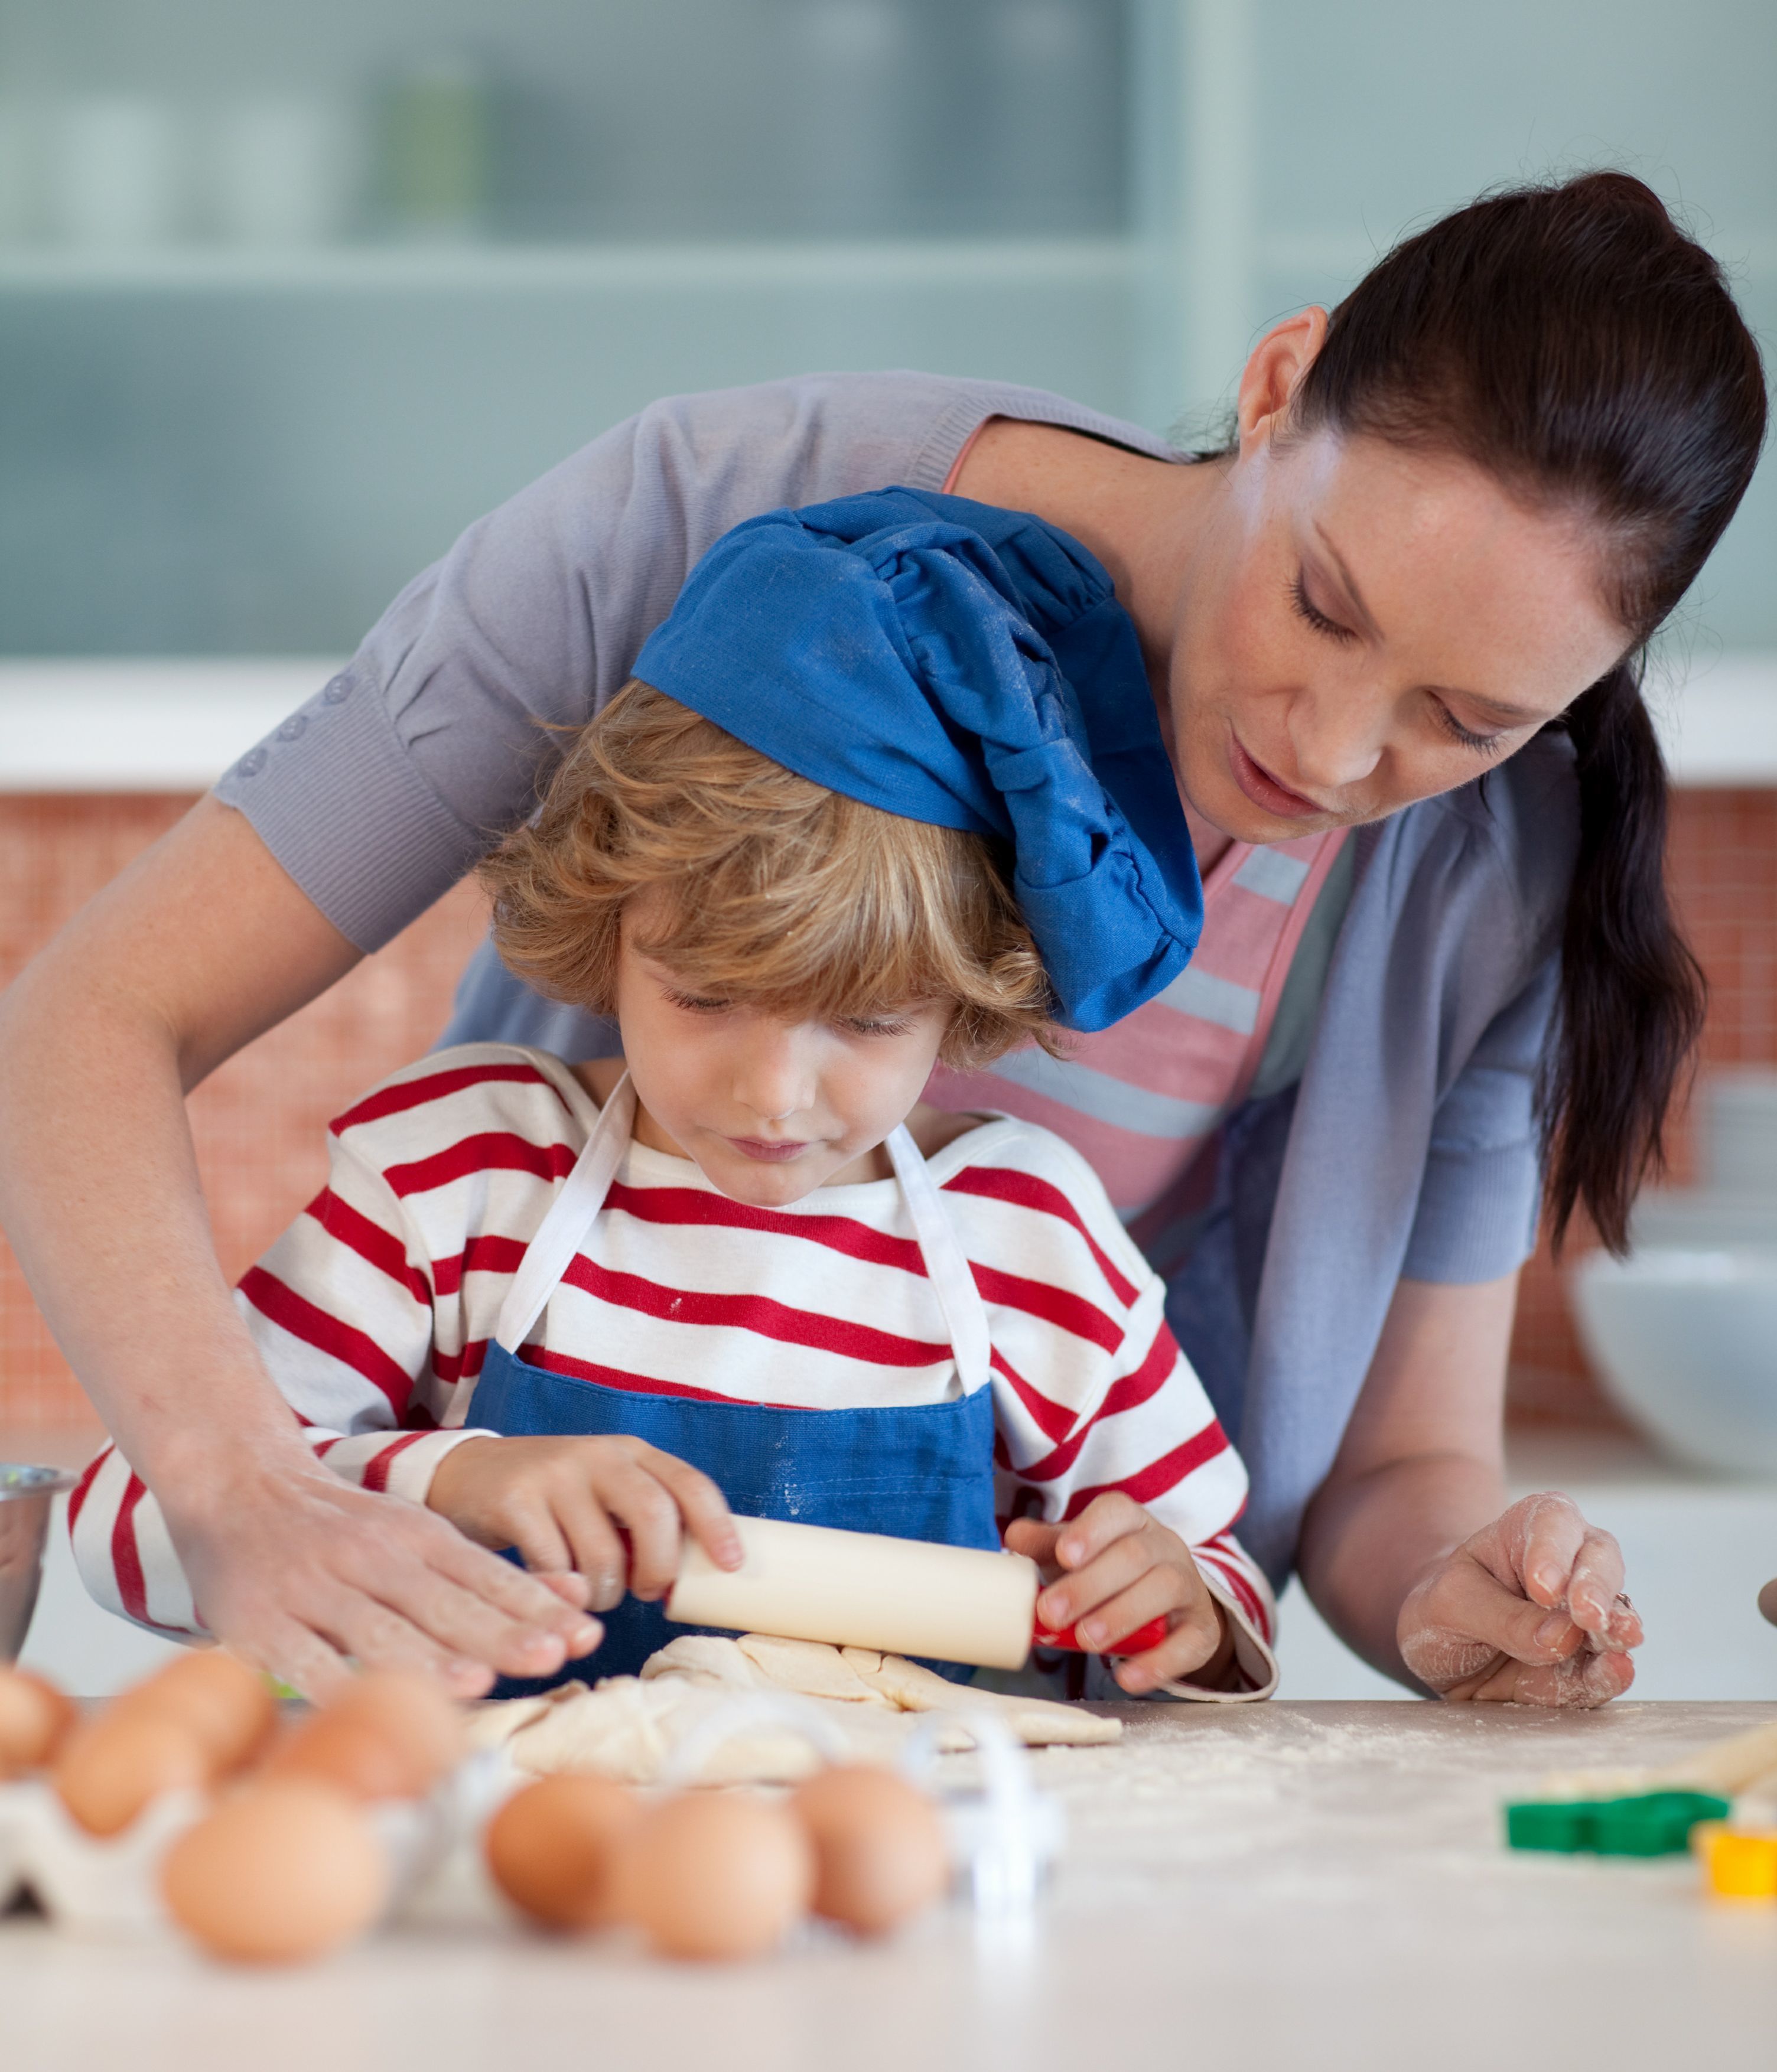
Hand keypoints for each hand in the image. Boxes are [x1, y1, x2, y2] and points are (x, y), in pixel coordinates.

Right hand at [167, 1450, 606, 1703]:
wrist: (238, 1486)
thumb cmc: (344, 1527)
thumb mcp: (422, 1535)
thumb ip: (494, 1574)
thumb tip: (577, 1596)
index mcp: (417, 1536)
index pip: (487, 1576)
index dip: (535, 1608)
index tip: (583, 1636)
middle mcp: (372, 1557)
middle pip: (445, 1602)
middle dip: (501, 1633)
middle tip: (553, 1659)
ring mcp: (314, 1588)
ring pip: (380, 1628)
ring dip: (430, 1656)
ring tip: (479, 1680)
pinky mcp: (261, 1621)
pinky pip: (303, 1658)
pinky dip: (338, 1683)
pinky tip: (370, 1704)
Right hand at [426, 1434, 741, 1611]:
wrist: (467, 1475)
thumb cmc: (555, 1499)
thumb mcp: (605, 1493)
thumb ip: (644, 1520)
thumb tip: (695, 1574)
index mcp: (631, 1452)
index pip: (689, 1484)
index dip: (717, 1526)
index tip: (732, 1565)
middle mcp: (597, 1455)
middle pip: (653, 1515)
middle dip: (659, 1567)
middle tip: (648, 1591)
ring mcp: (554, 1474)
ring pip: (603, 1554)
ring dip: (606, 1592)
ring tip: (594, 1589)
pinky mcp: (514, 1500)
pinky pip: (555, 1566)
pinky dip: (564, 1591)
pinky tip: (557, 1585)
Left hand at [1004, 1492, 1232, 1695]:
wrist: (1170, 1609)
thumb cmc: (1110, 1573)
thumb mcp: (1079, 1554)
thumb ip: (1047, 1545)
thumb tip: (1014, 1537)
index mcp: (1131, 1521)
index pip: (1116, 1512)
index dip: (1091, 1530)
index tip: (1064, 1555)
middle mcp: (1165, 1546)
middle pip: (1134, 1556)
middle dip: (1090, 1585)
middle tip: (1052, 1613)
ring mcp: (1189, 1587)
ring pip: (1165, 1589)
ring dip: (1122, 1615)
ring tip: (1085, 1640)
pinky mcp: (1202, 1630)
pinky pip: (1188, 1643)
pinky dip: (1158, 1662)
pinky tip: (1125, 1676)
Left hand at [1397, 1490, 1642, 1705]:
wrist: (1448, 1654)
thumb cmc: (1448, 1609)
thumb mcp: (1451, 1604)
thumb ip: (1502, 1618)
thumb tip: (1564, 1636)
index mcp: (1528, 1530)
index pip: (1552, 1521)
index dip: (1553, 1550)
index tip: (1543, 1587)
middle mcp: (1572, 1564)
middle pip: (1599, 1560)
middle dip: (1596, 1586)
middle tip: (1588, 1614)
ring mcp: (1587, 1616)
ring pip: (1616, 1613)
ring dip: (1618, 1628)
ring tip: (1620, 1638)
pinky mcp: (1591, 1663)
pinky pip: (1609, 1667)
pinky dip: (1613, 1671)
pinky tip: (1617, 1670)